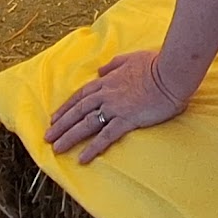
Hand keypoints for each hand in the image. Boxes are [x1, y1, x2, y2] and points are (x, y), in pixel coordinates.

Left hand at [47, 51, 184, 162]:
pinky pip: (105, 136)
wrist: (170, 73)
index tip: (55, 117)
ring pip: (86, 123)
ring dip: (69, 136)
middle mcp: (107, 94)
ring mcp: (115, 107)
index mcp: (108, 80)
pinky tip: (82, 159)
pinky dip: (92, 148)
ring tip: (56, 148)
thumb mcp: (130, 58)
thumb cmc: (155, 64)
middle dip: (61, 124)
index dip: (67, 106)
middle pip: (78, 110)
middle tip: (47, 136)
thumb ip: (114, 64)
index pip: (81, 95)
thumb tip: (101, 69)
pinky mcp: (126, 120)